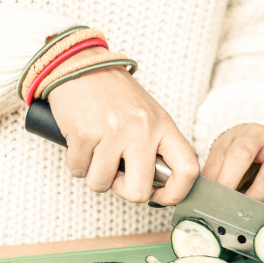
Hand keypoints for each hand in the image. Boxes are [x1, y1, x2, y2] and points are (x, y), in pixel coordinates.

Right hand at [46, 48, 199, 205]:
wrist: (80, 65)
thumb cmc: (113, 95)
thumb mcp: (146, 116)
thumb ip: (155, 148)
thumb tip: (155, 188)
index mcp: (163, 125)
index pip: (188, 169)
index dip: (175, 193)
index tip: (159, 196)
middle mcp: (142, 129)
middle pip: (139, 192)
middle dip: (123, 190)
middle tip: (117, 173)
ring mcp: (112, 131)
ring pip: (101, 184)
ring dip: (94, 174)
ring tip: (95, 150)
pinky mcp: (84, 133)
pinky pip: (78, 170)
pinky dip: (76, 162)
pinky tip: (81, 142)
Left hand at [204, 123, 263, 215]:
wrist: (258, 142)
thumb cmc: (237, 150)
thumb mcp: (221, 154)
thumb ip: (213, 174)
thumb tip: (203, 200)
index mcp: (254, 133)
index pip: (242, 155)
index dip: (230, 179)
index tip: (220, 199)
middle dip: (254, 198)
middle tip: (239, 213)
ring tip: (257, 220)